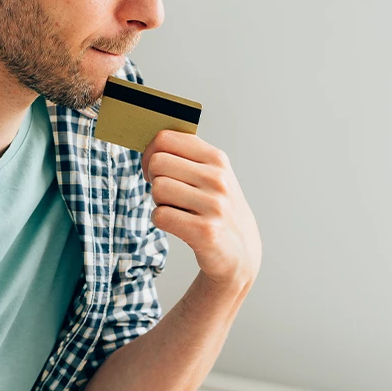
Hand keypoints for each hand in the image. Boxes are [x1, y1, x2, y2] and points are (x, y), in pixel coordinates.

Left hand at [141, 130, 261, 292]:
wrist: (241, 251)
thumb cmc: (218, 209)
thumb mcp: (213, 175)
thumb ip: (187, 156)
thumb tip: (150, 145)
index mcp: (217, 159)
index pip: (166, 139)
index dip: (150, 153)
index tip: (155, 169)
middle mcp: (217, 179)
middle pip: (157, 163)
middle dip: (153, 179)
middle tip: (167, 194)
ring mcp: (213, 205)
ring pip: (157, 188)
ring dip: (158, 201)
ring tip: (177, 209)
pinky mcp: (204, 231)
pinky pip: (160, 215)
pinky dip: (161, 221)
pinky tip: (178, 224)